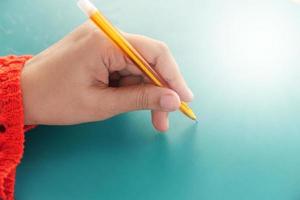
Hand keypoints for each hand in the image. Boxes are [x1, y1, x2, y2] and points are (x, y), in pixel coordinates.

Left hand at [21, 22, 192, 131]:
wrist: (23, 94)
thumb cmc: (56, 99)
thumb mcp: (102, 104)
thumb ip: (141, 99)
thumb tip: (174, 100)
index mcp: (106, 42)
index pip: (154, 52)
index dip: (174, 76)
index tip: (185, 99)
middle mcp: (107, 36)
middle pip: (148, 61)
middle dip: (161, 91)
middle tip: (167, 118)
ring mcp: (103, 43)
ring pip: (139, 68)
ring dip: (148, 93)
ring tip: (155, 119)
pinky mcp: (101, 52)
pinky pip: (127, 69)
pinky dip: (134, 89)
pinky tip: (137, 104)